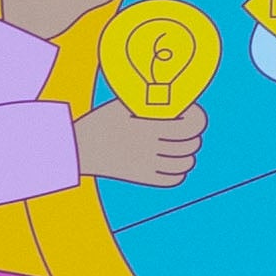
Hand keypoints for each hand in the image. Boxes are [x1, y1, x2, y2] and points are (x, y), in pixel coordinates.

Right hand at [73, 102, 198, 191]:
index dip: (197, 118)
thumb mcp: (122, 105)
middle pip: (192, 144)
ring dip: (187, 154)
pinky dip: (178, 171)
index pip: (192, 125)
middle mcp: (151, 147)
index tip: (190, 113)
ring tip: (177, 146)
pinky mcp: (143, 178)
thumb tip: (175, 95)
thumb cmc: (100, 122)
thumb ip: (149, 99)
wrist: (78, 149)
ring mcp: (148, 165)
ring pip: (186, 163)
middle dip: (192, 135)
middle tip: (183, 128)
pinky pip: (174, 179)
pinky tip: (170, 162)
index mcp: (148, 125)